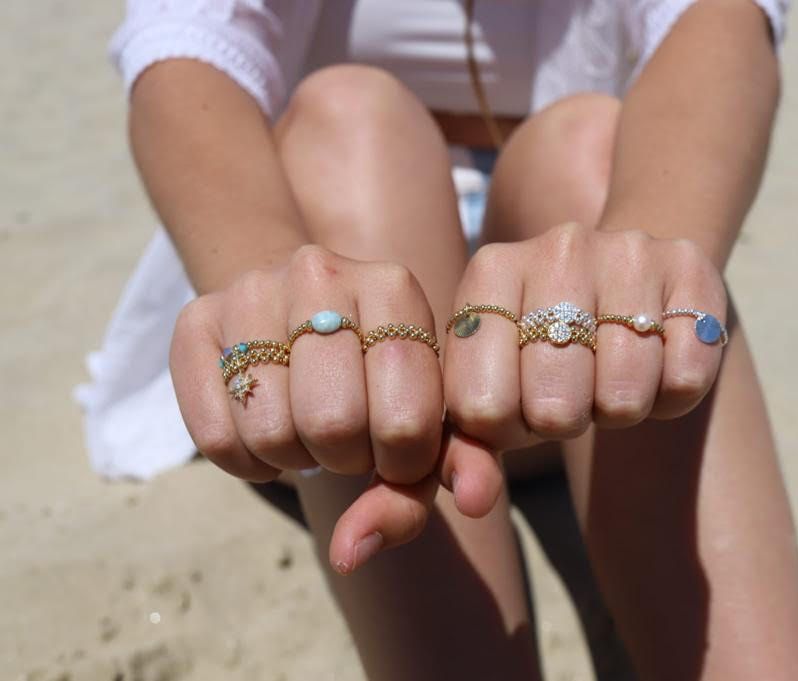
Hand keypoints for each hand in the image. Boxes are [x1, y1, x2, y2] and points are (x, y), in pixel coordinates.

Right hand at [169, 245, 495, 571]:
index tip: (398, 450)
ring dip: (297, 460)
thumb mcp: (435, 413)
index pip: (406, 419)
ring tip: (313, 435)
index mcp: (395, 286)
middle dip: (348, 459)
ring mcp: (251, 291)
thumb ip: (453, 472)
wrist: (308, 313)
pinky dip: (249, 465)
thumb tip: (357, 551)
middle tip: (351, 442)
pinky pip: (215, 437)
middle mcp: (320, 273)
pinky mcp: (195, 319)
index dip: (403, 462)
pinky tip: (271, 440)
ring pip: (271, 432)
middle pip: (333, 423)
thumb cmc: (386, 378)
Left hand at [443, 221, 728, 457]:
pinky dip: (670, 397)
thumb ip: (464, 454)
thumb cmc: (538, 355)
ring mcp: (629, 252)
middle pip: (554, 406)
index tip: (518, 404)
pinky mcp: (690, 268)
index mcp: (490, 273)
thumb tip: (475, 501)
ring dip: (618, 410)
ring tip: (609, 375)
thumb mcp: (490, 395)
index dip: (505, 429)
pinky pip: (685, 380)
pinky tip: (655, 363)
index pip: (482, 406)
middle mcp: (558, 248)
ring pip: (624, 396)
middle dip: (563, 421)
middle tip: (570, 391)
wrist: (620, 283)